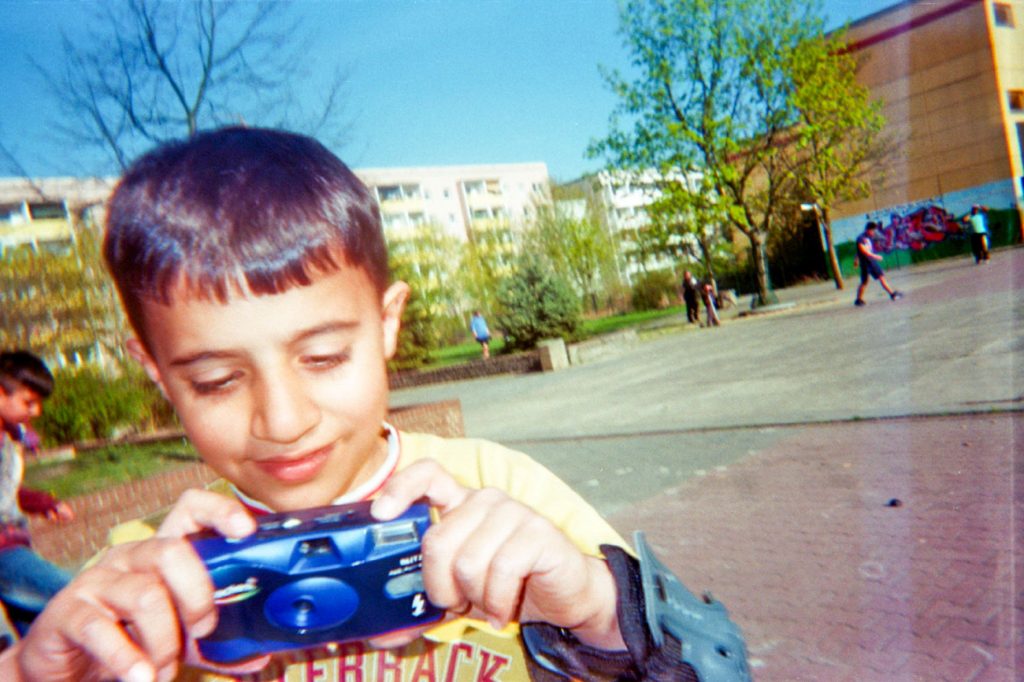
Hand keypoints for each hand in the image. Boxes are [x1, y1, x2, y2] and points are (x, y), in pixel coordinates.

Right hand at [1, 490, 265, 681]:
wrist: (65, 667)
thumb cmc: (130, 640)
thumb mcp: (180, 639)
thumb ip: (216, 645)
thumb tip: (258, 656)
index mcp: (162, 552)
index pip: (190, 508)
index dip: (220, 511)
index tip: (246, 531)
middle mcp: (130, 556)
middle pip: (173, 551)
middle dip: (198, 596)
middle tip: (203, 632)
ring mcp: (97, 580)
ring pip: (146, 595)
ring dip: (164, 642)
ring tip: (165, 670)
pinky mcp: (68, 612)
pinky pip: (101, 629)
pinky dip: (128, 660)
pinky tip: (141, 678)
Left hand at [371, 459, 624, 650]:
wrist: (567, 596)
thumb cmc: (508, 588)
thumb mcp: (460, 594)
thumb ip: (422, 606)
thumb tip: (380, 636)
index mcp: (461, 504)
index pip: (428, 475)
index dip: (400, 489)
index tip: (381, 515)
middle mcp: (485, 500)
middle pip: (438, 540)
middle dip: (440, 587)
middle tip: (457, 604)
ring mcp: (513, 513)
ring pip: (468, 561)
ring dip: (474, 597)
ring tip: (487, 605)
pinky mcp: (538, 532)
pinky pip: (501, 570)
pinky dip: (498, 602)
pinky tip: (504, 611)